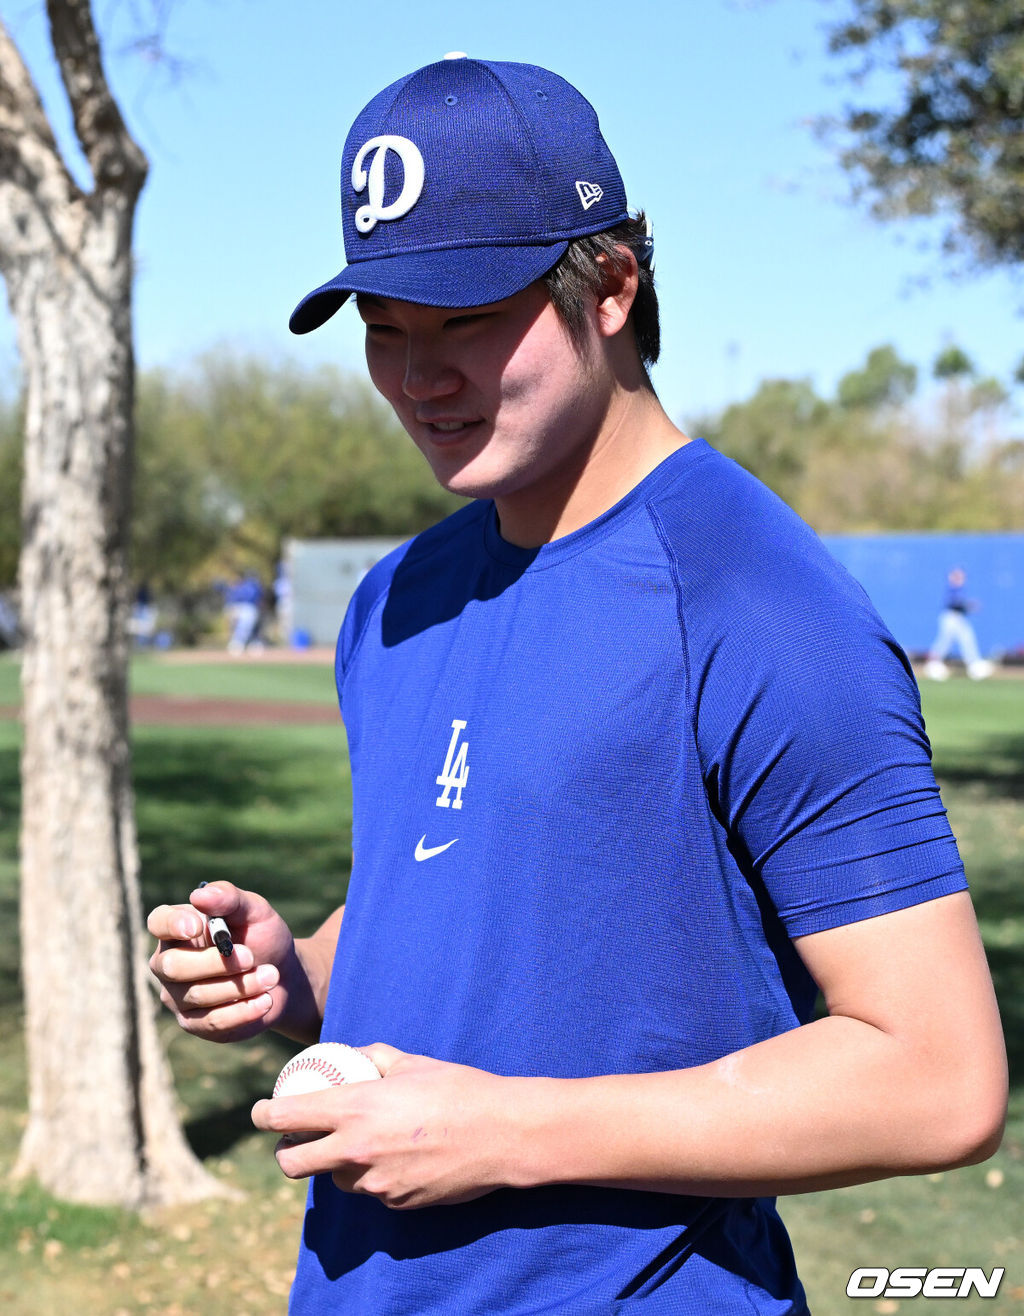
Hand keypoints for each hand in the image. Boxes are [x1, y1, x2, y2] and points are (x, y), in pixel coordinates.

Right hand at [147, 881, 312, 1042]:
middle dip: (217, 963)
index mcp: (178, 928)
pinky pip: (212, 1022)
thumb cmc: (262, 936)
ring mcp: (177, 995)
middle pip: (174, 966)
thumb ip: (230, 898)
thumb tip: (199, 896)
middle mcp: (168, 962)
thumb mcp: (255, 911)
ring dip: (240, 985)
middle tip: (251, 956)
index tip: (198, 926)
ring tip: (271, 975)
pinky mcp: (195, 1023)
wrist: (284, 976)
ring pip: (198, 995)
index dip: (172, 924)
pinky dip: (243, 1011)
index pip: (158, 922)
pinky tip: (265, 1000)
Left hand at [251, 1044, 523, 1208]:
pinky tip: (400, 1155)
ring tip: (361, 1142)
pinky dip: (374, 1175)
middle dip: (286, 1152)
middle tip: (295, 1139)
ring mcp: (374, 1183)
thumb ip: (375, 1058)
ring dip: (336, 1164)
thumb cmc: (458, 1089)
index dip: (264, 1114)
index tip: (260, 1110)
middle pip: (293, 1163)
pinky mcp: (395, 1203)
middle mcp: (356, 1150)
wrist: (502, 1134)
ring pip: (335, 1179)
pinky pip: (371, 1189)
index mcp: (355, 1109)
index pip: (286, 1116)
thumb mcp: (412, 1063)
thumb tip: (355, 1055)